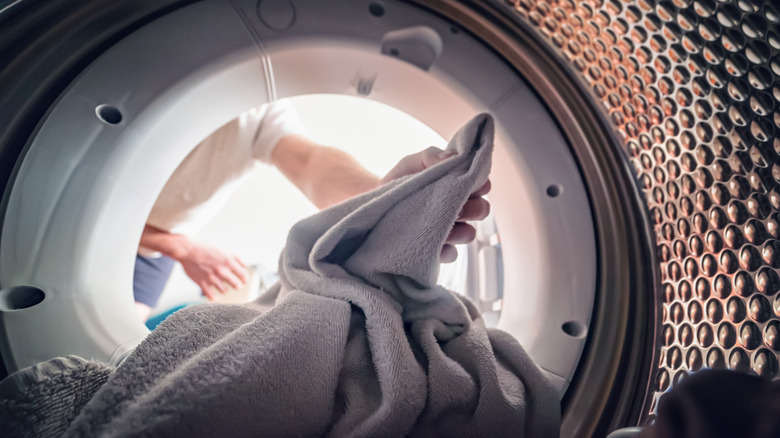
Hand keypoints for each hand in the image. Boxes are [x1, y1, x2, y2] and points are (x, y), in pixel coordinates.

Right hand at [177, 241, 249, 299]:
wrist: (188, 250)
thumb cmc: (207, 250)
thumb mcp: (225, 250)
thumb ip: (237, 259)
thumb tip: (245, 267)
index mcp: (229, 262)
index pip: (244, 276)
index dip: (245, 279)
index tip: (243, 280)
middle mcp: (221, 270)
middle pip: (237, 285)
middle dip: (237, 286)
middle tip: (236, 285)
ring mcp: (211, 278)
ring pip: (224, 291)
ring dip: (224, 289)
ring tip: (221, 286)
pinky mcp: (202, 283)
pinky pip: (211, 296)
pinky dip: (214, 296)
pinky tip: (214, 294)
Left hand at [380, 147, 490, 262]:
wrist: (375, 204)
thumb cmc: (398, 181)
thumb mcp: (412, 162)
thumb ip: (432, 156)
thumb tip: (453, 158)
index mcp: (458, 186)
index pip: (483, 185)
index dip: (479, 184)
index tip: (467, 182)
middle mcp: (459, 209)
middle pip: (483, 210)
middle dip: (471, 207)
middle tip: (453, 204)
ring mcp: (450, 232)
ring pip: (469, 234)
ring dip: (457, 229)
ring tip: (435, 222)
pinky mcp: (438, 252)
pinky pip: (451, 254)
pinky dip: (441, 248)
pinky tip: (426, 240)